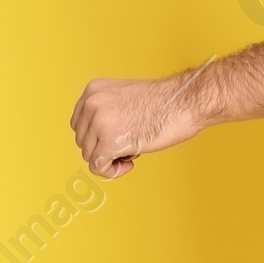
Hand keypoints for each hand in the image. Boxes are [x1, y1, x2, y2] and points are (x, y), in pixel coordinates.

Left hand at [70, 66, 213, 177]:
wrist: (185, 102)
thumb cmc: (165, 102)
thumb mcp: (125, 97)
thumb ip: (106, 111)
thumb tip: (97, 138)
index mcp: (93, 90)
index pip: (78, 123)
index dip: (96, 137)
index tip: (115, 138)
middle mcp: (92, 104)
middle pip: (83, 141)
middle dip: (104, 148)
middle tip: (129, 143)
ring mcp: (99, 123)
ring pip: (89, 156)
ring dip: (110, 159)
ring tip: (133, 150)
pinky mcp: (109, 142)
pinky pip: (98, 167)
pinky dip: (112, 172)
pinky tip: (129, 164)